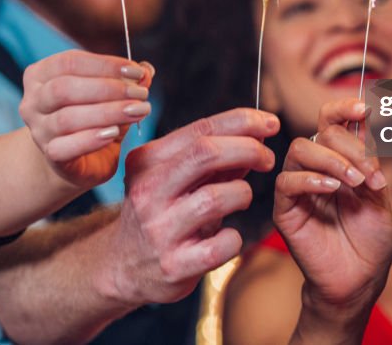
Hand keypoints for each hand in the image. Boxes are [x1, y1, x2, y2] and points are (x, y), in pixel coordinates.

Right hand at [19, 50, 152, 188]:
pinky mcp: (50, 156)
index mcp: (41, 75)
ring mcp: (39, 131)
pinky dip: (91, 139)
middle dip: (108, 89)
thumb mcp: (112, 95)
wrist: (78, 160)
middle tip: (140, 94)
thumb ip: (127, 80)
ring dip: (107, 112)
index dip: (105, 64)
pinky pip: (65, 147)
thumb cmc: (93, 118)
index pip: (69, 62)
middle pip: (64, 88)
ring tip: (137, 111)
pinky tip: (114, 133)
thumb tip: (147, 69)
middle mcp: (33, 101)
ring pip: (67, 118)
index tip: (137, 71)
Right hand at [104, 107, 278, 306]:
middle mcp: (148, 191)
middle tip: (268, 159)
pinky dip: (234, 238)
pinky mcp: (174, 265)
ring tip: (240, 199)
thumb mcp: (174, 179)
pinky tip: (226, 239)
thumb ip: (212, 158)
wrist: (121, 268)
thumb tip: (257, 134)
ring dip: (241, 193)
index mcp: (147, 162)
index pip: (201, 130)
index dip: (243, 121)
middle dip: (248, 149)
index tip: (270, 123)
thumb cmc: (159, 214)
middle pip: (206, 153)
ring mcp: (159, 230)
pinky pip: (223, 243)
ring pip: (216, 198)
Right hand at [276, 99, 391, 317]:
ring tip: (354, 183)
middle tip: (369, 174)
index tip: (363, 108)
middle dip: (348, 147)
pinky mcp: (285, 209)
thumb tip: (364, 121)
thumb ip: (369, 162)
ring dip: (331, 160)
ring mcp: (299, 188)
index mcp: (339, 160)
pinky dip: (310, 179)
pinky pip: (286, 182)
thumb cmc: (371, 242)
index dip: (342, 108)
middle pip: (319, 132)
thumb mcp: (379, 197)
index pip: (330, 121)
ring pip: (299, 150)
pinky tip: (332, 190)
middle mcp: (316, 168)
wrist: (360, 281)